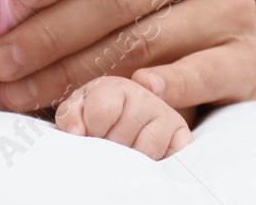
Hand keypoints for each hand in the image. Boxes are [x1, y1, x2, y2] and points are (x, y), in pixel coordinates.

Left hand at [0, 0, 255, 113]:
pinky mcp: (245, 57)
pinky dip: (164, 87)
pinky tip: (120, 97)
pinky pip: (202, 75)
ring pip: (145, 43)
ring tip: (20, 91)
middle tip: (1, 59)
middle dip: (51, 32)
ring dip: (74, 73)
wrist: (220, 25)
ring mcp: (232, 7)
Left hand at [55, 75, 193, 159]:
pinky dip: (164, 165)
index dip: (92, 129)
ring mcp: (167, 117)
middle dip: (110, 148)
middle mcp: (145, 97)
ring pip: (147, 150)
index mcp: (115, 87)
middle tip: (108, 148)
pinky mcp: (184, 138)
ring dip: (133, 161)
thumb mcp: (78, 113)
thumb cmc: (96, 122)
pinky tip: (151, 166)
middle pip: (122, 136)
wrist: (125, 128)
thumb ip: (71, 115)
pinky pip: (178, 156)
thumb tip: (77, 133)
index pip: (101, 111)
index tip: (90, 134)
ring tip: (126, 157)